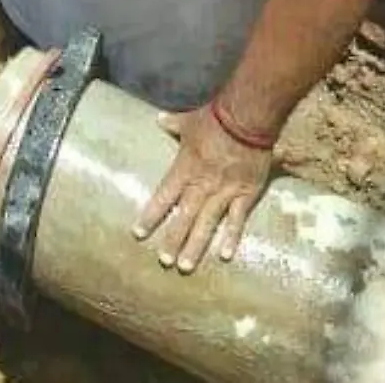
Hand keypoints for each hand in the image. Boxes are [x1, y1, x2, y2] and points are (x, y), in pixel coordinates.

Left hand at [132, 104, 273, 272]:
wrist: (246, 119)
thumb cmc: (215, 120)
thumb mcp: (189, 122)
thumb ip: (173, 125)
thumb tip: (159, 119)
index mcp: (184, 169)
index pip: (163, 197)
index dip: (151, 216)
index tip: (139, 233)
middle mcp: (202, 185)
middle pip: (184, 217)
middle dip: (173, 240)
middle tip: (164, 261)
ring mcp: (224, 192)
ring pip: (207, 223)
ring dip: (196, 246)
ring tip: (185, 266)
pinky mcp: (246, 194)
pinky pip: (237, 219)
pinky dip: (231, 237)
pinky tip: (225, 255)